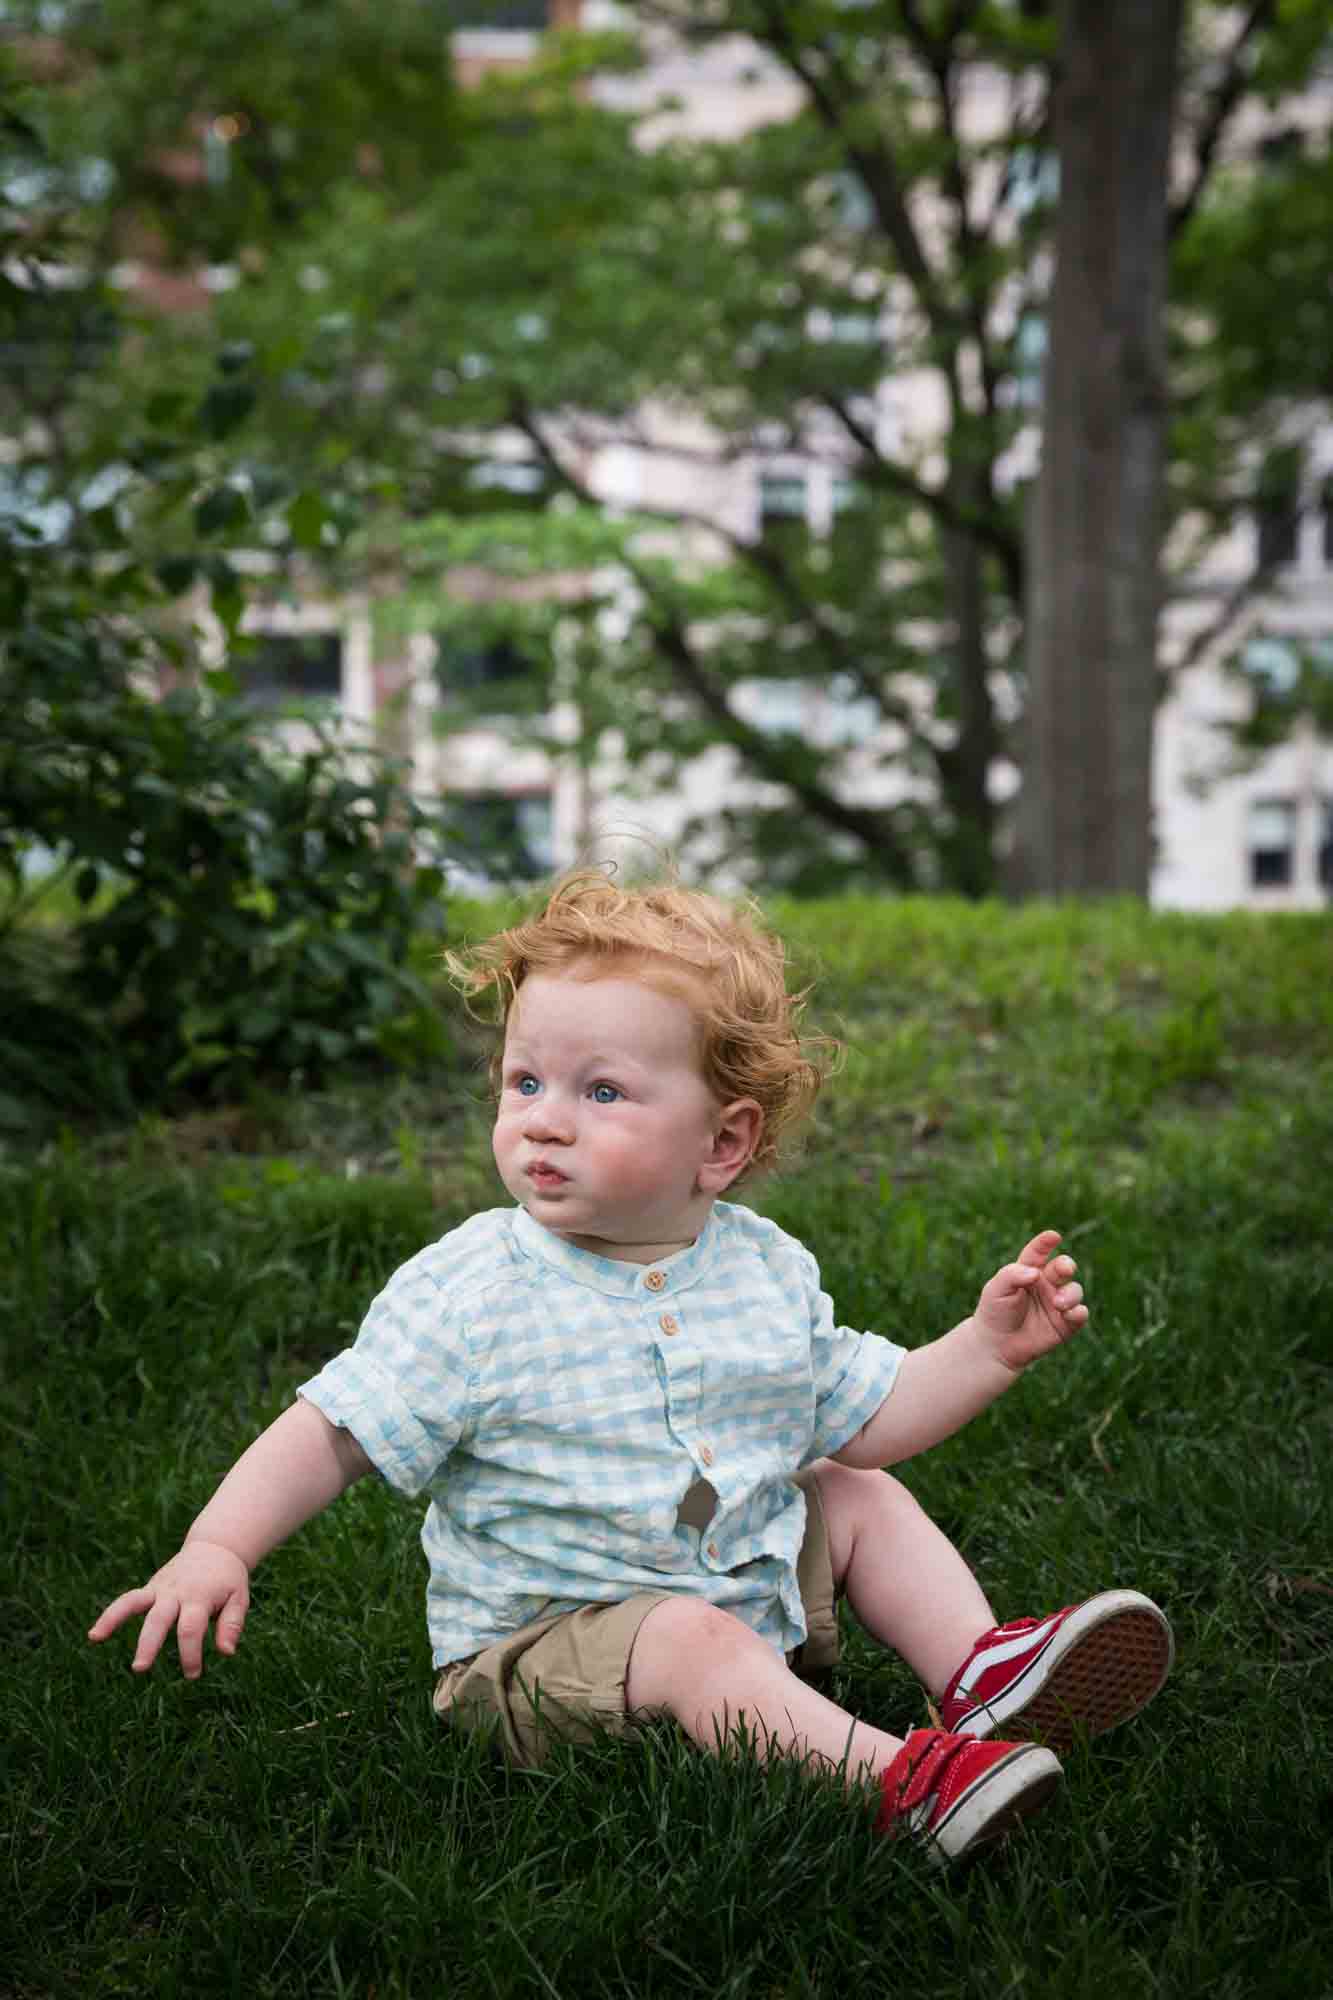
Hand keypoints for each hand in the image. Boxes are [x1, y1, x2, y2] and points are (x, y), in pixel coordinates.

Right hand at [87, 1539, 249, 1679]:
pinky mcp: (150, 1590)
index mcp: (200, 1596)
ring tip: (94, 1637)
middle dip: (148, 1643)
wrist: (215, 1547)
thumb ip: (232, 1624)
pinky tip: (94, 1635)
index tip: (192, 1674)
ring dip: (113, 1619)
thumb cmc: (228, 1579)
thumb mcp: (239, 1597)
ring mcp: (159, 1589)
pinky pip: (127, 1601)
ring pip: (133, 1602)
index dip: (190, 1653)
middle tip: (139, 1668)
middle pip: (159, 1618)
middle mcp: (176, 1592)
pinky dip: (110, 1614)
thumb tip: (226, 1652)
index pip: (191, 1628)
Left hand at [972, 1229, 1086, 1373]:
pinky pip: (1080, 1314)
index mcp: (1029, 1270)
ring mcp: (1058, 1303)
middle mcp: (1046, 1283)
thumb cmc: (994, 1312)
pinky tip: (1072, 1313)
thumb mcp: (996, 1289)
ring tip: (1058, 1303)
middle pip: (1063, 1268)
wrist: (995, 1345)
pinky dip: (1079, 1312)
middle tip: (1064, 1269)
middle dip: (1066, 1265)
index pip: (1038, 1252)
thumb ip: (1012, 1275)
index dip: (1046, 1243)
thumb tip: (1035, 1273)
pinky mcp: (1066, 1323)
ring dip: (1070, 1294)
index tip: (1054, 1236)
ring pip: (1074, 1290)